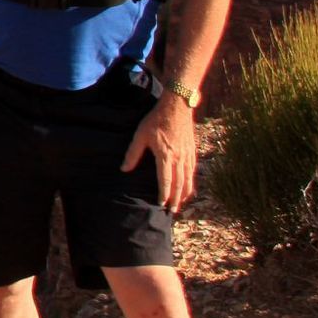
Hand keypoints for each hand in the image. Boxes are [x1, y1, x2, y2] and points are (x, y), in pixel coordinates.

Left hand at [123, 95, 196, 210]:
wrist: (177, 106)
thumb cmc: (156, 120)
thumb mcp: (140, 135)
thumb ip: (133, 153)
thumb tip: (124, 169)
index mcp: (165, 155)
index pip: (165, 180)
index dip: (163, 194)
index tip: (161, 205)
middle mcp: (179, 158)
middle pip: (179, 183)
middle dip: (175, 199)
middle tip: (172, 211)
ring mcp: (187, 155)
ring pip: (188, 179)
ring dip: (184, 193)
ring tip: (180, 204)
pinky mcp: (192, 151)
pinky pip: (193, 171)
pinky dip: (191, 182)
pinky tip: (189, 188)